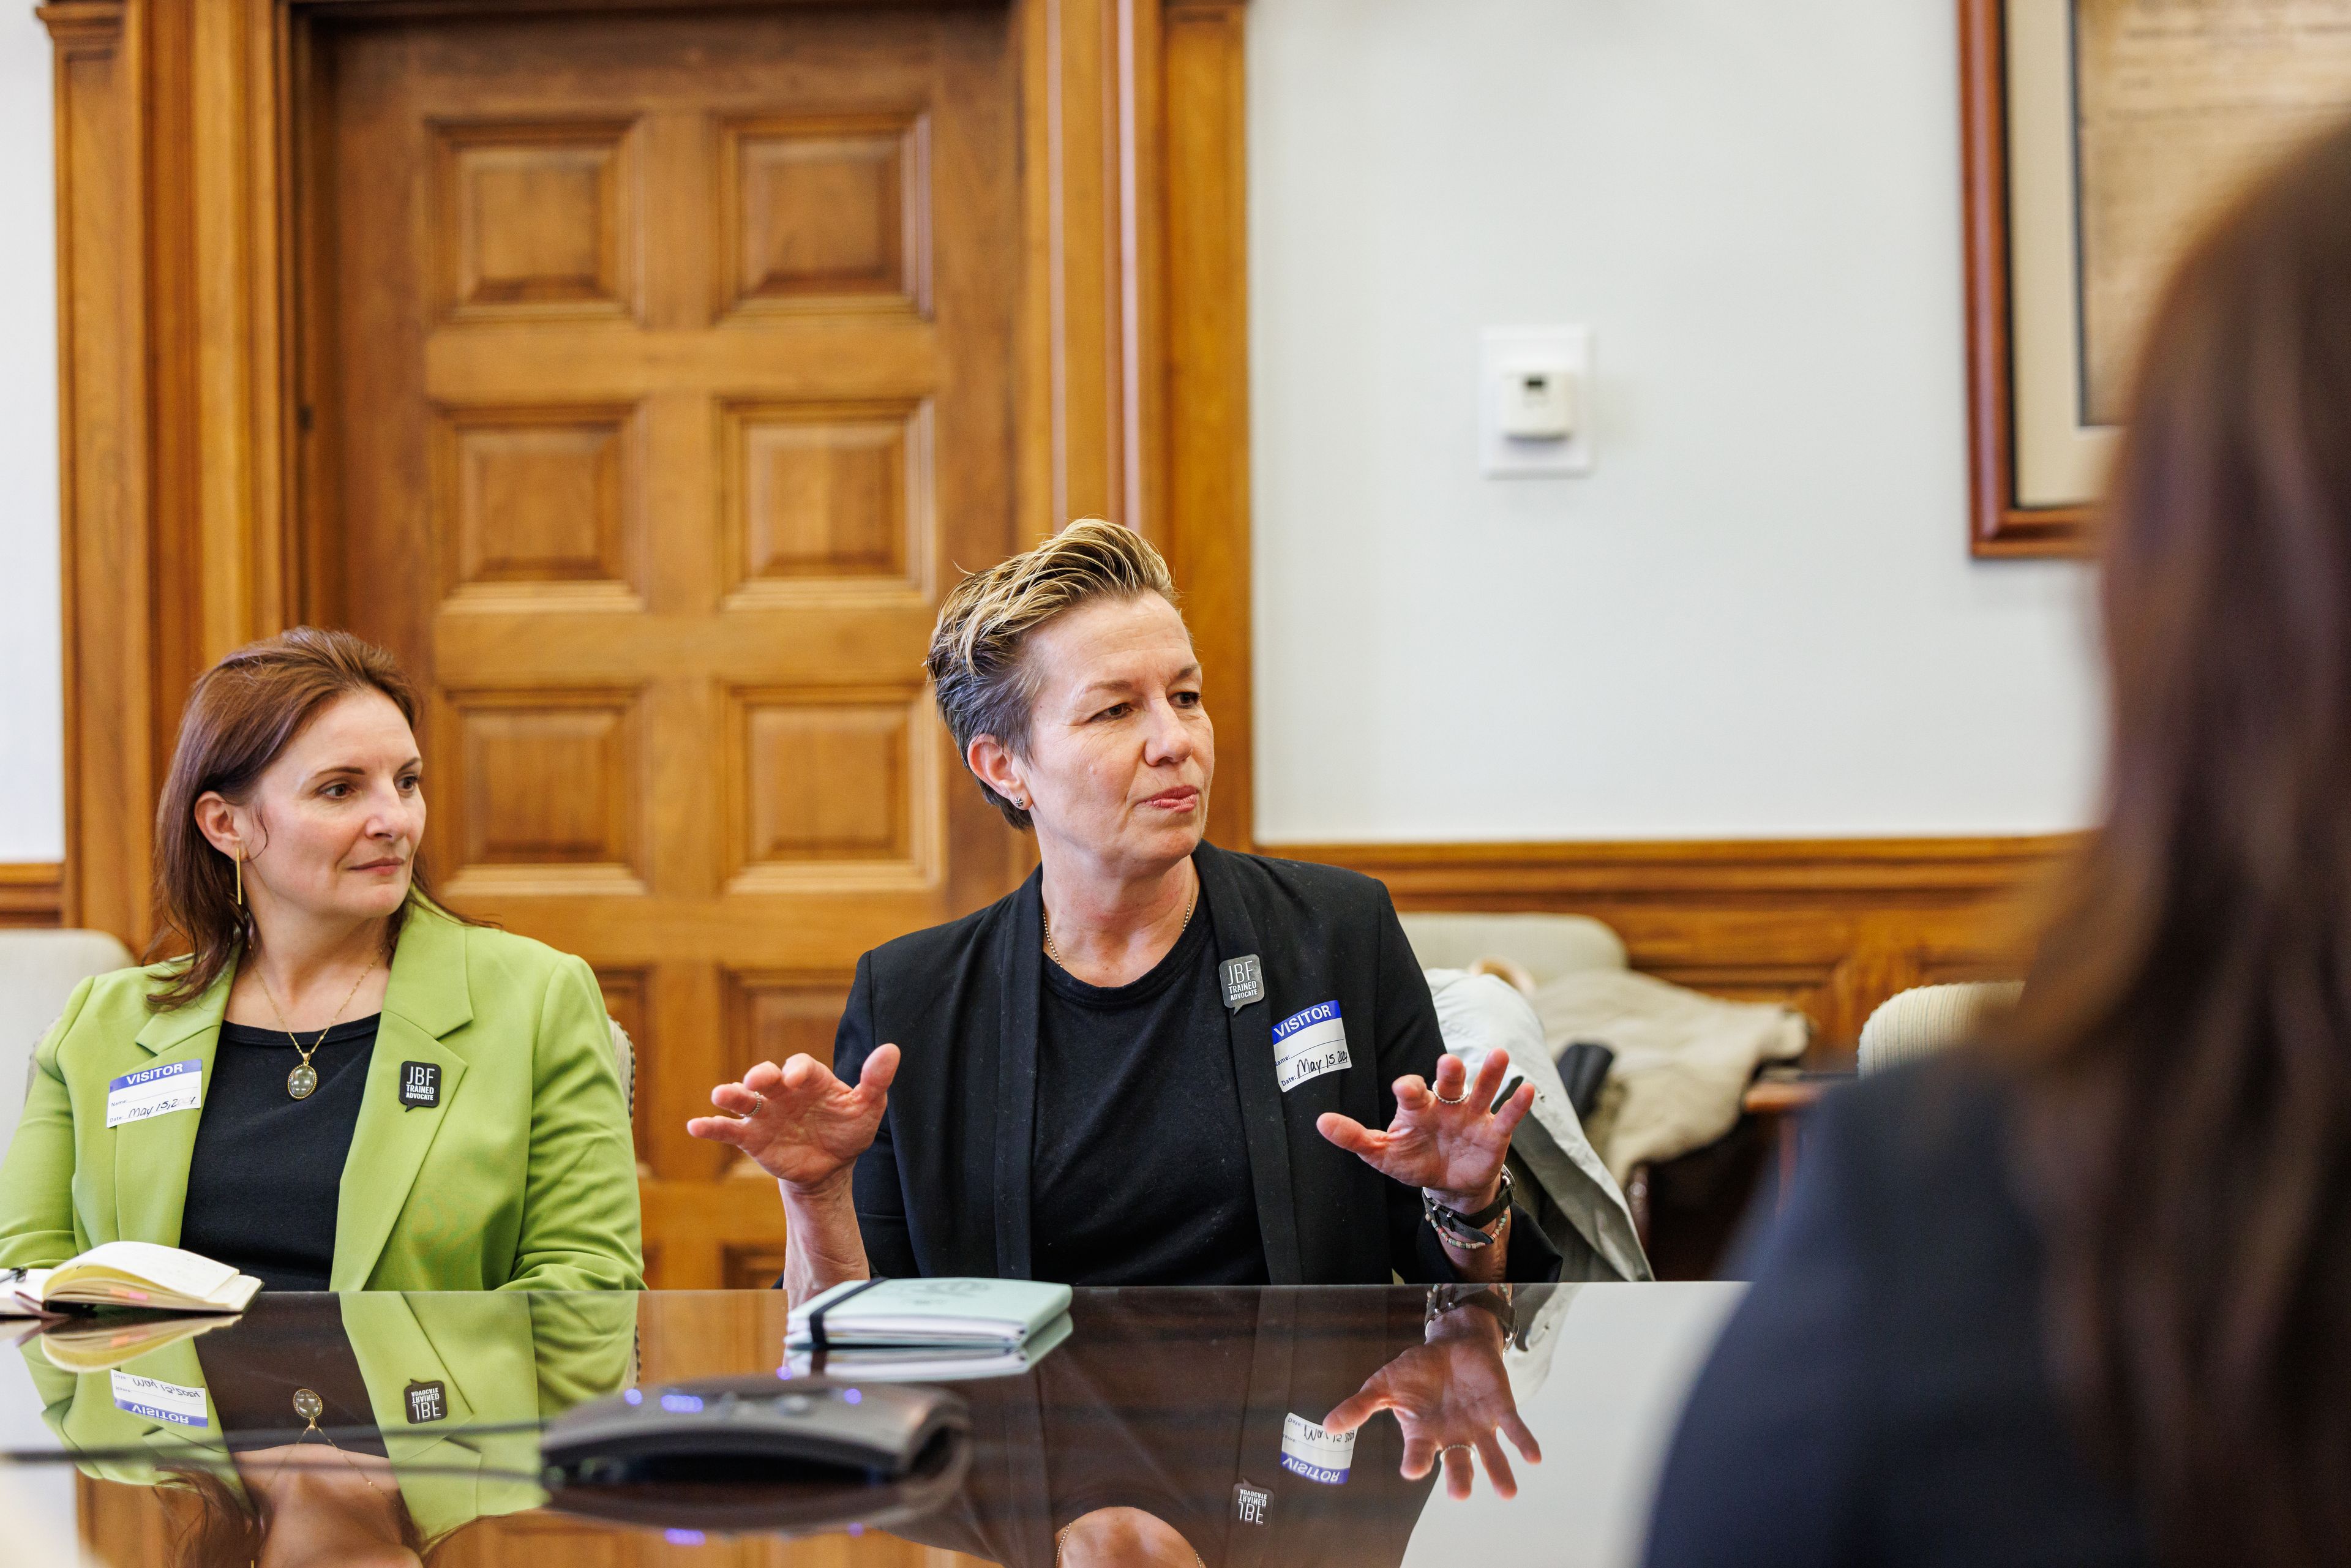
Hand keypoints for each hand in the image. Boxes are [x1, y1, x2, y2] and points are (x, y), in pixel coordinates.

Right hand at [687, 1045, 898, 1191]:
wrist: (829, 1168)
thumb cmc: (848, 1131)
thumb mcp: (867, 1108)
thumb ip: (875, 1080)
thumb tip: (892, 1049)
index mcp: (811, 1079)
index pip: (801, 1066)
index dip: (797, 1070)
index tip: (795, 1078)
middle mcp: (783, 1091)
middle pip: (767, 1076)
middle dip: (760, 1075)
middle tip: (756, 1081)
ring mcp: (765, 1113)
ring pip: (743, 1099)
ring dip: (731, 1095)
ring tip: (720, 1095)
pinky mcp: (751, 1137)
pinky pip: (728, 1129)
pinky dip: (711, 1126)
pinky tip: (695, 1126)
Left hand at [1316, 1049, 1533, 1210]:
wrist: (1448, 1184)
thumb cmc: (1413, 1160)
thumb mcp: (1382, 1153)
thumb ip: (1355, 1137)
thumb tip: (1320, 1122)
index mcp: (1418, 1107)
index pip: (1413, 1092)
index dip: (1409, 1088)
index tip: (1404, 1087)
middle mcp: (1447, 1105)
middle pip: (1449, 1082)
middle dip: (1450, 1072)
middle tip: (1449, 1062)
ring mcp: (1472, 1116)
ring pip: (1482, 1090)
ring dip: (1491, 1074)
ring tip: (1500, 1056)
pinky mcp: (1494, 1133)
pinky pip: (1507, 1116)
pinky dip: (1517, 1103)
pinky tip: (1526, 1089)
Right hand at [1324, 1306, 1540, 1499]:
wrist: (1453, 1343)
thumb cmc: (1417, 1369)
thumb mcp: (1385, 1383)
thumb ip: (1360, 1405)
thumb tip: (1326, 1426)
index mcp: (1424, 1435)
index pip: (1420, 1455)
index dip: (1417, 1462)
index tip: (1413, 1470)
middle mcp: (1453, 1437)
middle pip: (1458, 1463)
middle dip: (1461, 1479)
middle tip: (1460, 1495)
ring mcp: (1479, 1425)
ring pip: (1490, 1454)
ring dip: (1499, 1473)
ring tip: (1507, 1493)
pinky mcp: (1501, 1408)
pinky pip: (1515, 1428)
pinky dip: (1524, 1443)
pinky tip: (1533, 1458)